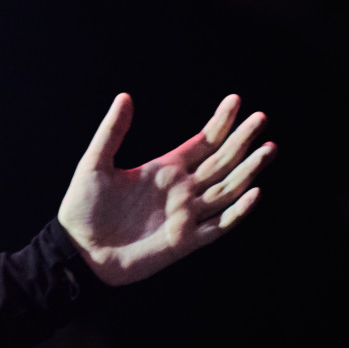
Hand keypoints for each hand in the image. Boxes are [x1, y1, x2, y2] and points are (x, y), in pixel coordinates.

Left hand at [57, 93, 273, 285]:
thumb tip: (125, 96)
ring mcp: (186, 215)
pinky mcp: (186, 241)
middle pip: (221, 161)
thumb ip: (112, 132)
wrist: (79, 251)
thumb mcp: (95, 163)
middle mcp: (181, 190)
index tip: (236, 100)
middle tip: (262, 117)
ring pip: (227, 189)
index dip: (220, 123)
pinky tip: (255, 192)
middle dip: (242, 141)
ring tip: (269, 148)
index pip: (202, 142)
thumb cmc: (83, 208)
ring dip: (248, 170)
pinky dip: (238, 211)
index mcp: (164, 169)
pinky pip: (219, 225)